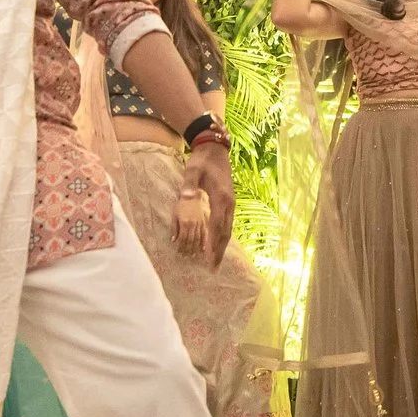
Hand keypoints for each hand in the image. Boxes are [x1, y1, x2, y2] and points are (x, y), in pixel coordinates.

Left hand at [178, 144, 236, 265]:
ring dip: (222, 246)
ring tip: (216, 261)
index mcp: (220, 198)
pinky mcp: (229, 202)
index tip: (208, 259)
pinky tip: (219, 244)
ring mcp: (231, 203)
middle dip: (219, 251)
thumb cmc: (201, 160)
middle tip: (213, 268)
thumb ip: (188, 185)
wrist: (215, 148)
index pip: (216, 226)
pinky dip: (223, 236)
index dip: (212, 244)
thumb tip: (186, 197)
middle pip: (225, 232)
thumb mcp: (192, 170)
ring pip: (228, 229)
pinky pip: (228, 223)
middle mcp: (229, 203)